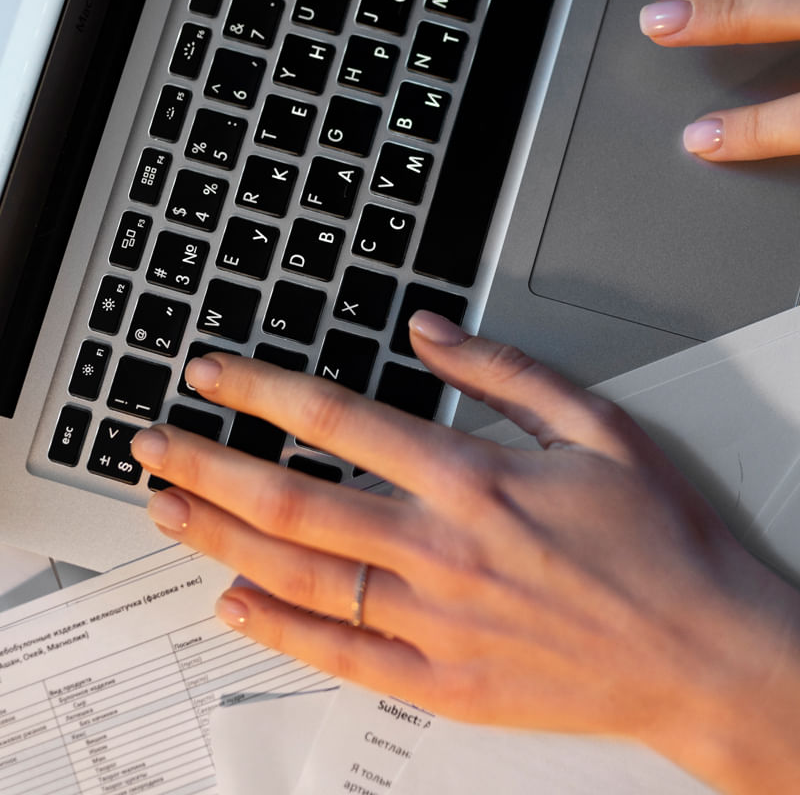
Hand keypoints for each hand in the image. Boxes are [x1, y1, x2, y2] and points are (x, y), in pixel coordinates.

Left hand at [131, 312, 799, 794]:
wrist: (702, 650)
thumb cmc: (655, 537)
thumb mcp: (597, 426)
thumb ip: (504, 370)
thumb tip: (429, 328)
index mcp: (474, 478)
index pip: (338, 421)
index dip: (262, 392)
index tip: (214, 375)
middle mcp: (440, 549)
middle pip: (293, 500)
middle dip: (209, 465)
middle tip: (152, 443)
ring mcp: (434, 622)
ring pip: (299, 574)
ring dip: (220, 537)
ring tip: (165, 509)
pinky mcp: (441, 681)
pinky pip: (338, 652)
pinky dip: (276, 627)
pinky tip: (231, 602)